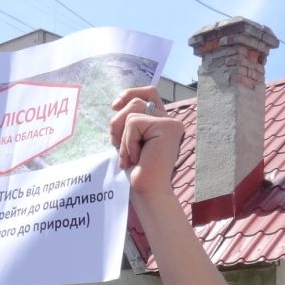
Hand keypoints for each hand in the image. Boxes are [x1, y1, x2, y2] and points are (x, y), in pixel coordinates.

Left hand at [108, 87, 181, 204]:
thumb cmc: (137, 171)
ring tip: (129, 156)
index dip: (130, 93)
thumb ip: (128, 121)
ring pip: (132, 111)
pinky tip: (136, 158)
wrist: (147, 191)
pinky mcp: (167, 127)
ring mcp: (170, 123)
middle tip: (115, 144)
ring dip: (123, 136)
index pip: (149, 92)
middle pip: (136, 100)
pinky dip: (128, 141)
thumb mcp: (128, 141)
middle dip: (117, 121)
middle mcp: (170, 120)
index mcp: (162, 121)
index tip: (114, 106)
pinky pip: (134, 123)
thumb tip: (118, 104)